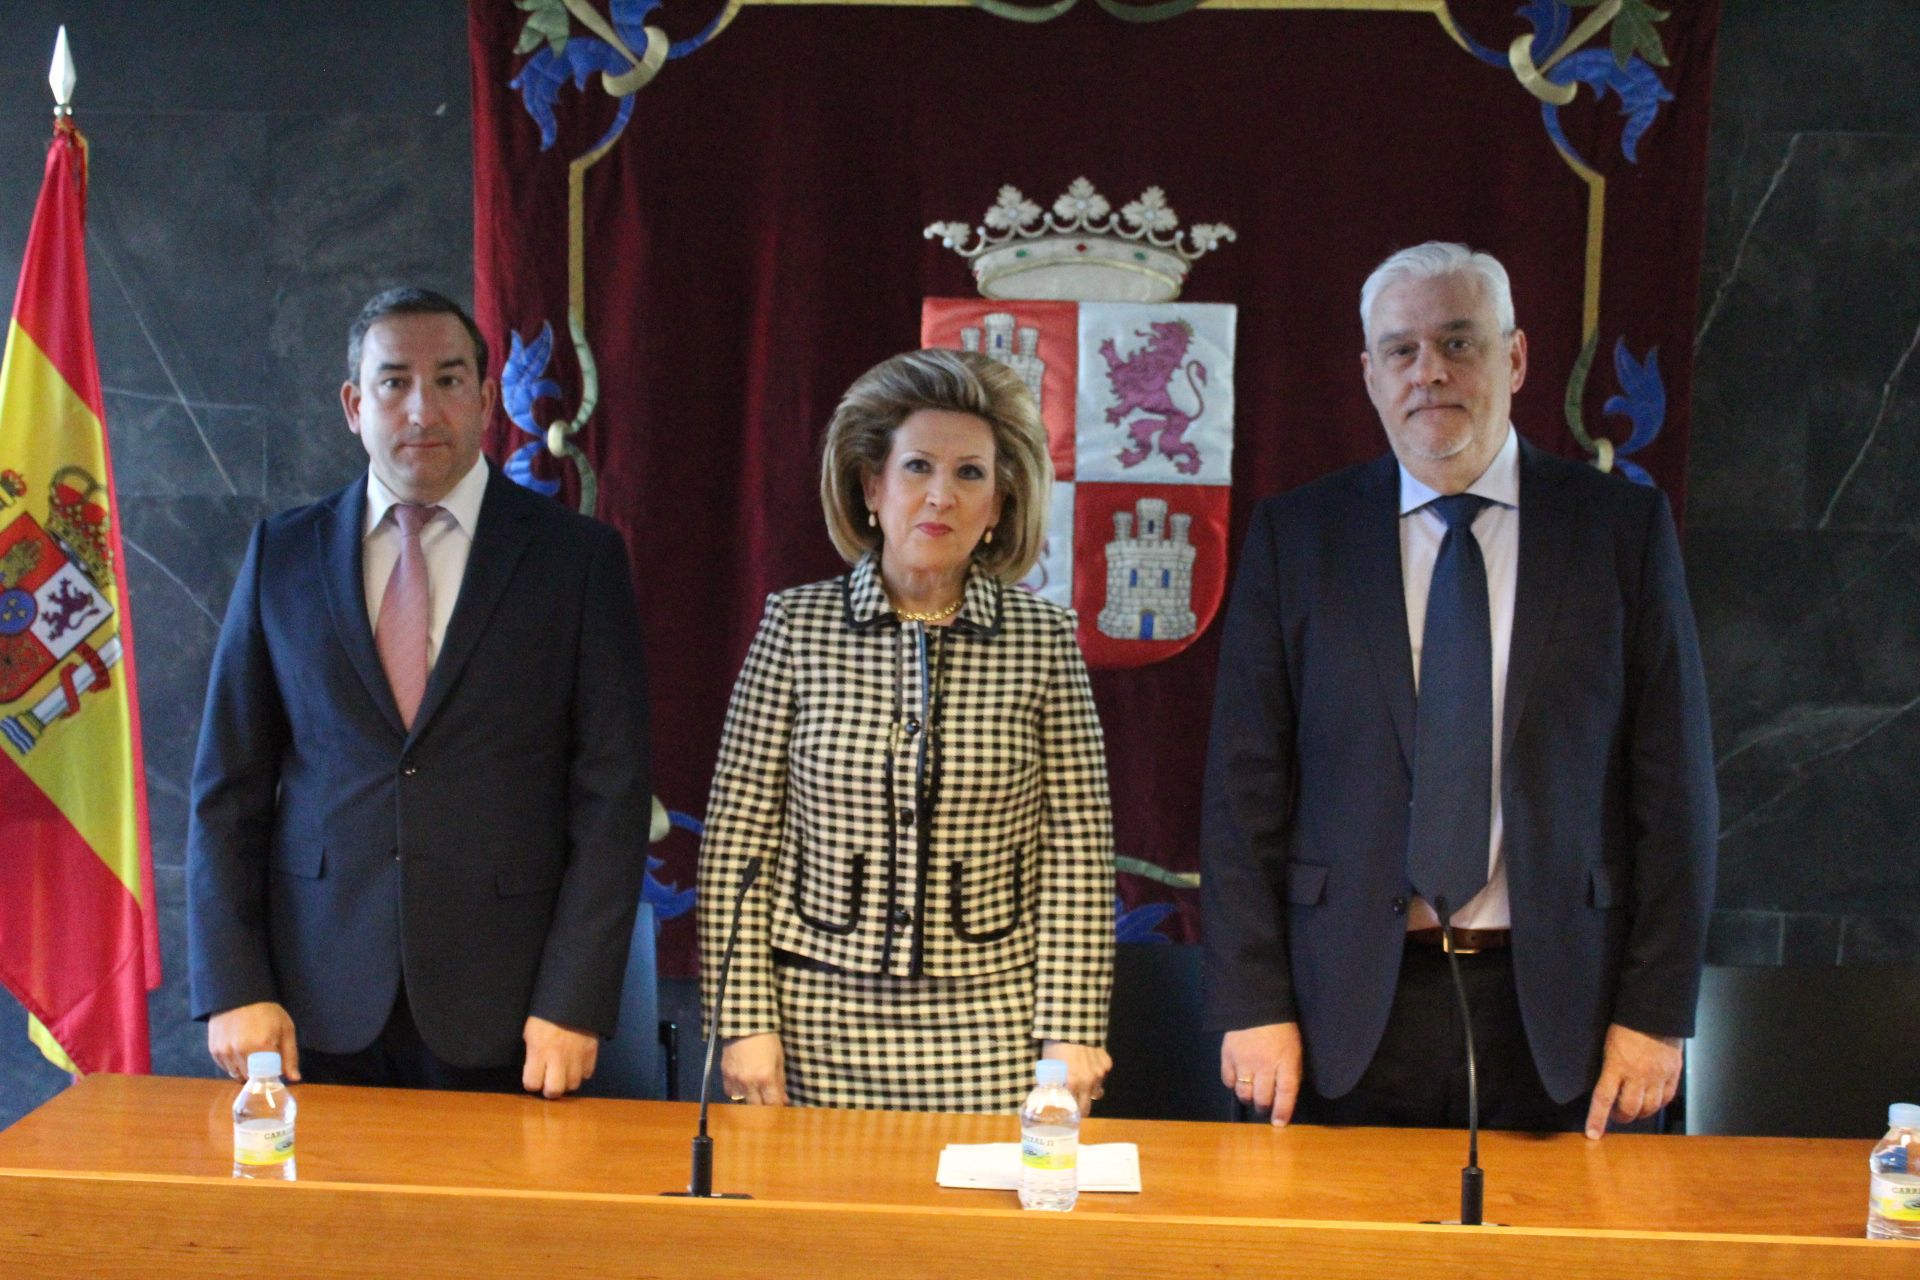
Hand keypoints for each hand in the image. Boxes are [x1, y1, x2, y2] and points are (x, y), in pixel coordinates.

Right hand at [208, 1002, 299, 1081]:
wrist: (240, 996)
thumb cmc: (267, 1012)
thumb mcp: (286, 1029)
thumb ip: (290, 1056)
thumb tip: (294, 1079)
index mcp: (261, 1046)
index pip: (267, 1077)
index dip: (272, 1075)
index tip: (275, 1068)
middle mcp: (240, 1051)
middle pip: (251, 1077)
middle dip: (259, 1072)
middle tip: (263, 1058)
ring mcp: (224, 1051)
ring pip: (236, 1074)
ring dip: (245, 1069)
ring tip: (250, 1053)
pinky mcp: (214, 1051)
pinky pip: (225, 1068)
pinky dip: (233, 1064)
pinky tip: (239, 1051)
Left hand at [522, 1016, 598, 1097]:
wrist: (573, 995)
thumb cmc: (546, 1013)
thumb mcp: (531, 1031)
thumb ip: (532, 1052)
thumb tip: (533, 1068)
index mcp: (539, 1050)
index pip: (532, 1083)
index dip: (531, 1082)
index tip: (533, 1076)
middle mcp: (558, 1057)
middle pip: (555, 1090)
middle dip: (550, 1089)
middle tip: (549, 1081)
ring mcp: (577, 1055)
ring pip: (573, 1084)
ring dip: (567, 1081)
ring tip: (564, 1072)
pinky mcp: (592, 1051)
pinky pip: (588, 1073)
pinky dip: (582, 1071)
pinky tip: (577, 1063)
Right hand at [721, 1032, 788, 1105]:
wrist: (745, 1025)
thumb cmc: (767, 1040)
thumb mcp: (779, 1059)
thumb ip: (780, 1082)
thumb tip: (783, 1100)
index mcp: (765, 1077)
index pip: (772, 1103)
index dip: (777, 1108)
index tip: (780, 1109)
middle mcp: (749, 1082)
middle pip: (756, 1107)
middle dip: (764, 1108)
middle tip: (768, 1104)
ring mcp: (735, 1079)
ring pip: (742, 1102)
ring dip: (750, 1101)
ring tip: (755, 1095)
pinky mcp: (725, 1075)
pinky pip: (729, 1092)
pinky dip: (737, 1093)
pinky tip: (742, 1088)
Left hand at [1042, 1040, 1111, 1113]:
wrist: (1072, 1025)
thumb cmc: (1055, 1045)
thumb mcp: (1048, 1066)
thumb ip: (1052, 1082)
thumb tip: (1047, 1093)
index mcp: (1073, 1083)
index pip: (1076, 1110)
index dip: (1070, 1113)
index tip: (1066, 1113)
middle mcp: (1088, 1081)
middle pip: (1088, 1106)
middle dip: (1081, 1108)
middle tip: (1074, 1105)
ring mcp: (1099, 1072)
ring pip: (1097, 1091)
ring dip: (1089, 1090)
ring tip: (1081, 1082)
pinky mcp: (1106, 1062)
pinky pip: (1102, 1075)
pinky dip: (1096, 1074)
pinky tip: (1089, 1066)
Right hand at [1221, 1022, 1301, 1126]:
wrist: (1256, 1005)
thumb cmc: (1281, 1028)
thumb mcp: (1295, 1048)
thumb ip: (1292, 1071)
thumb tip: (1287, 1094)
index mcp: (1285, 1061)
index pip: (1285, 1093)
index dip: (1282, 1111)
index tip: (1279, 1123)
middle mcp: (1264, 1065)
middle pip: (1262, 1097)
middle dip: (1264, 1107)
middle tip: (1264, 1106)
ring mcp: (1244, 1061)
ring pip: (1244, 1093)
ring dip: (1248, 1098)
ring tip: (1251, 1095)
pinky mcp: (1227, 1056)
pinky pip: (1228, 1080)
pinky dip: (1233, 1084)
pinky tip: (1238, 1081)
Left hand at [1584, 1022, 1682, 1137]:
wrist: (1656, 1011)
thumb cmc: (1627, 1023)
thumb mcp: (1608, 1043)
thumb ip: (1608, 1066)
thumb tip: (1604, 1084)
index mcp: (1616, 1065)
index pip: (1603, 1098)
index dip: (1597, 1118)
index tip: (1592, 1134)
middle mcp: (1638, 1075)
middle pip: (1629, 1108)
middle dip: (1621, 1117)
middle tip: (1617, 1116)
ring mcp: (1658, 1076)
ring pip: (1649, 1108)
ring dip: (1640, 1113)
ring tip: (1634, 1110)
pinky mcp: (1673, 1074)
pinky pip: (1666, 1098)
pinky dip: (1658, 1105)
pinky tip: (1652, 1103)